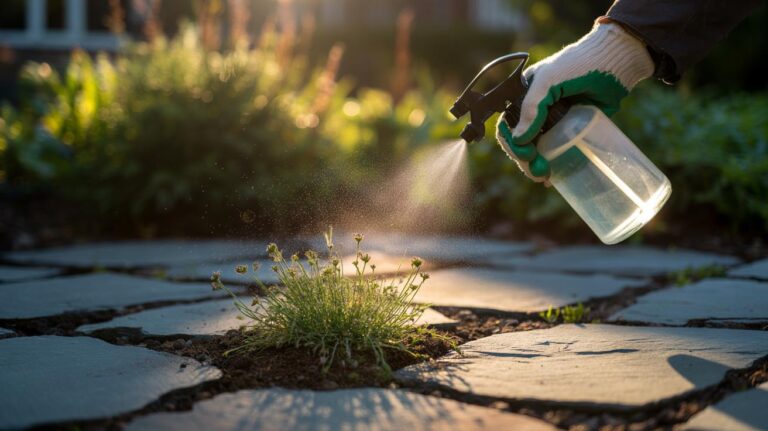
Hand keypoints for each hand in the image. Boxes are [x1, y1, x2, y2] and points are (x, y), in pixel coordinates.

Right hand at [495, 22, 653, 181]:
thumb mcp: (549, 80)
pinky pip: (560, 149)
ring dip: (537, 165)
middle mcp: (537, 109)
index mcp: (524, 95)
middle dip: (525, 159)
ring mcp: (556, 119)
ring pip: (539, 148)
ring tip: (544, 177)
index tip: (525, 154)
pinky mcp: (575, 127)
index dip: (512, 142)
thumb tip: (519, 140)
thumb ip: (532, 107)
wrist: (615, 60)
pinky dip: (555, 163)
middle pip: (522, 141)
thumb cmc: (579, 63)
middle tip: (538, 172)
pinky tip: (554, 176)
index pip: (508, 124)